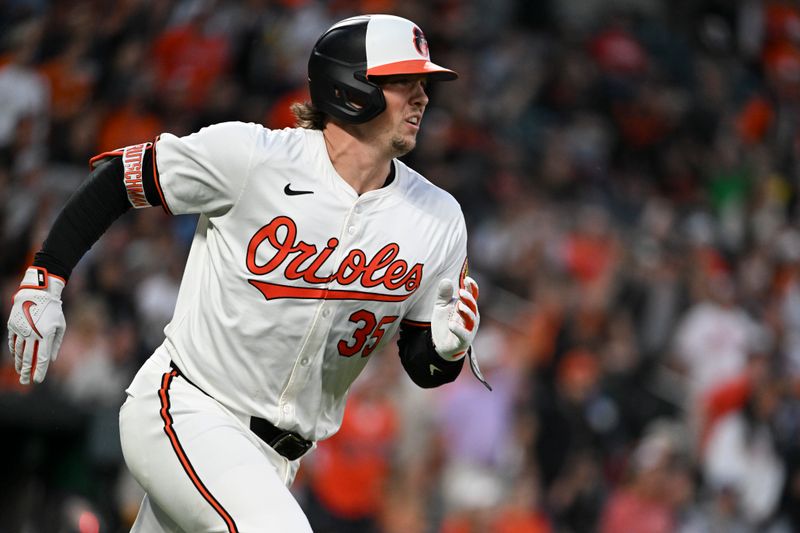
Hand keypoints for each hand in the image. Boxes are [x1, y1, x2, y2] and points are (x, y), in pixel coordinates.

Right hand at [7, 267, 65, 384]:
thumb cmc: (53, 310)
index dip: (39, 371)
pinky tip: (16, 358)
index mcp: (46, 335)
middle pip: (28, 358)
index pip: (41, 358)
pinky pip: (12, 342)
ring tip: (21, 372)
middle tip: (26, 382)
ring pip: (18, 351)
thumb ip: (56, 343)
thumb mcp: (61, 325)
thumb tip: (51, 359)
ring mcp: (21, 330)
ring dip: (19, 363)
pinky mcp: (13, 325)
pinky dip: (14, 352)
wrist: (38, 293)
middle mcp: (32, 334)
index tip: (38, 380)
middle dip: (27, 372)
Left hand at [431, 276, 479, 360]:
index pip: (473, 295)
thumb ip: (444, 294)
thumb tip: (446, 279)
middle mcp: (471, 317)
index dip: (472, 287)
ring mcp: (469, 329)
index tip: (467, 279)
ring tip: (459, 306)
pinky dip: (458, 330)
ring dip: (466, 312)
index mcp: (467, 307)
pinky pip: (463, 335)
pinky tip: (451, 325)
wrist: (442, 344)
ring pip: (471, 319)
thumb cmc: (445, 322)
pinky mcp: (463, 340)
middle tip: (461, 292)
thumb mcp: (441, 306)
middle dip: (469, 299)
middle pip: (473, 306)